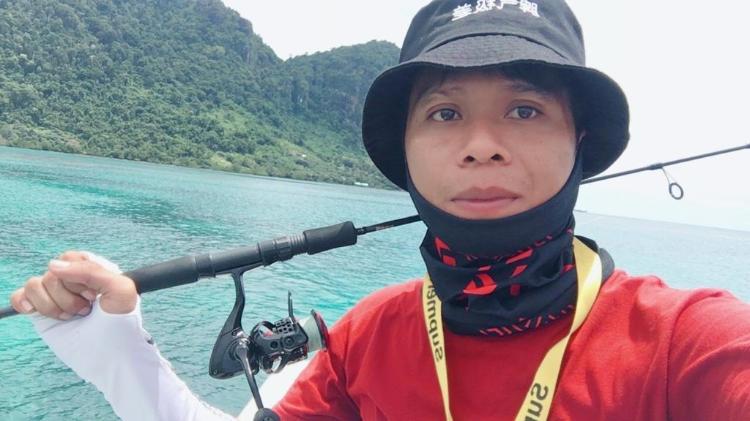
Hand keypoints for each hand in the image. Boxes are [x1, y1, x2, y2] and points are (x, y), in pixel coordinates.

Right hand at [10, 251, 136, 318]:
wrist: (110, 355)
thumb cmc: (120, 322)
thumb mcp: (120, 290)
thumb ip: (92, 271)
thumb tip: (53, 265)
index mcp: (91, 270)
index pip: (70, 259)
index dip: (79, 279)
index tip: (93, 296)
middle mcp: (71, 280)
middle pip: (53, 274)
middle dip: (69, 297)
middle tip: (86, 311)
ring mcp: (55, 295)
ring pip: (35, 285)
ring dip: (52, 305)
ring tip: (71, 317)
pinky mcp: (41, 310)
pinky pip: (20, 296)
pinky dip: (24, 303)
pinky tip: (35, 312)